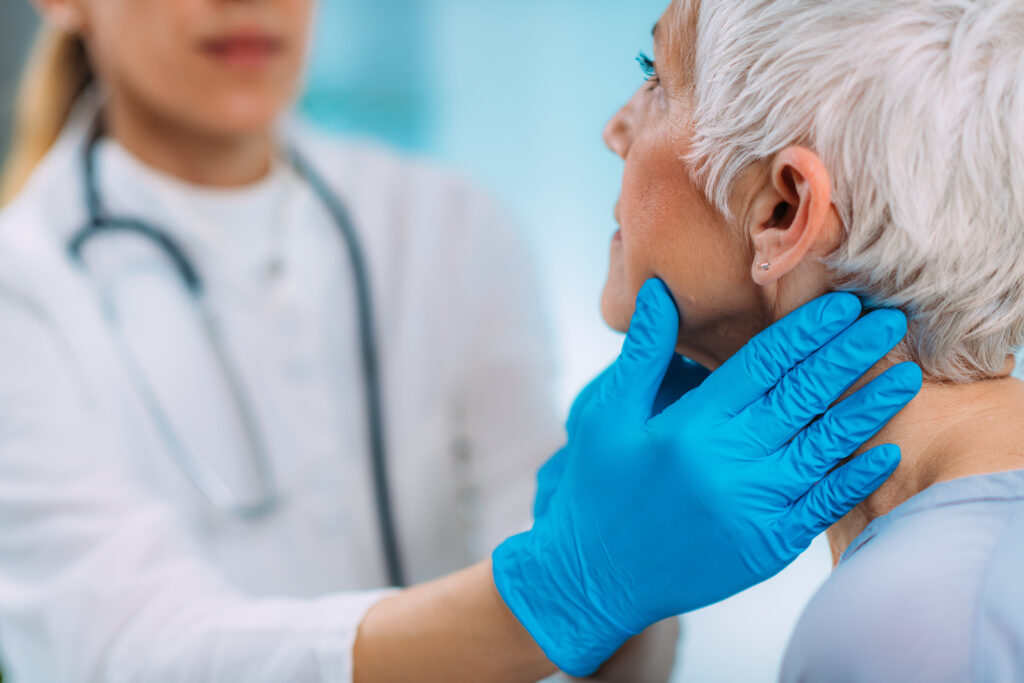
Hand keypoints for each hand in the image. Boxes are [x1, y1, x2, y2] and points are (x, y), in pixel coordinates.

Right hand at [493, 280, 921, 675]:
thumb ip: (643, 352)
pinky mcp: (768, 546)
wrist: (596, 575)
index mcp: (692, 424)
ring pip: (825, 448)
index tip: (843, 304)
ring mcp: (754, 506)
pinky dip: (857, 479)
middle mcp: (729, 461)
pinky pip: (824, 506)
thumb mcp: (607, 413)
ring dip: (868, 409)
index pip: (764, 363)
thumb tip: (659, 290)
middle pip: (804, 396)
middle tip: (888, 321)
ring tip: (904, 375)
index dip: (807, 330)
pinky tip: (885, 452)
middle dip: (849, 354)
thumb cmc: (599, 486)